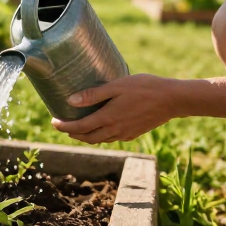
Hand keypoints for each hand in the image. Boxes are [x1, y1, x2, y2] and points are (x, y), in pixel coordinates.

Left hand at [50, 74, 179, 143]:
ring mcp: (125, 134)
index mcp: (108, 119)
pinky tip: (100, 127)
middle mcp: (115, 130)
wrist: (172, 100)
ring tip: (77, 128)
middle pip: (87, 138)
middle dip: (72, 134)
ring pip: (100, 140)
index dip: (64, 126)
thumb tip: (70, 101)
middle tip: (62, 126)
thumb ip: (93, 94)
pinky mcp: (134, 133)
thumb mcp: (117, 86)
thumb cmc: (144, 87)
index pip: (79, 128)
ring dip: (86, 136)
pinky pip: (111, 138)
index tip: (53, 122)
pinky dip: (100, 135)